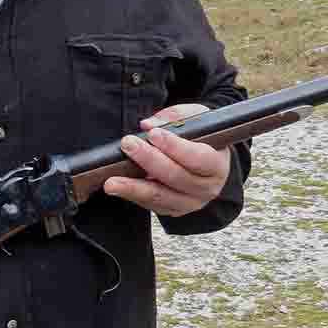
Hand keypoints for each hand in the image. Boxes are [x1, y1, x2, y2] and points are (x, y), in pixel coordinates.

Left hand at [102, 103, 230, 216]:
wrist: (206, 161)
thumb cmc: (200, 138)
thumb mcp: (196, 119)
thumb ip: (175, 117)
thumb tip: (147, 125)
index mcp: (216, 165)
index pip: (197, 157)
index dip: (175, 146)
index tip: (153, 134)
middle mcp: (206, 188)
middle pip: (176, 176)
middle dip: (149, 159)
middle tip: (127, 144)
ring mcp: (190, 202)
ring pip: (160, 196)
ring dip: (133, 188)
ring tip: (111, 182)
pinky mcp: (173, 210)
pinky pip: (151, 204)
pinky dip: (133, 195)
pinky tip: (118, 188)